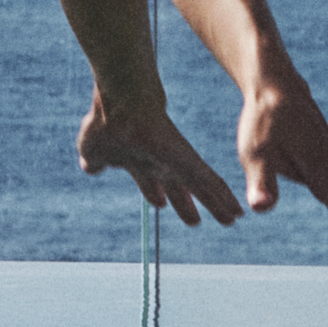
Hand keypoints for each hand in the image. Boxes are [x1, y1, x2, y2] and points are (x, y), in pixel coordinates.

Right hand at [74, 84, 242, 226]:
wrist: (121, 104)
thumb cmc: (105, 122)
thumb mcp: (92, 148)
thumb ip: (96, 160)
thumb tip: (91, 167)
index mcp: (136, 161)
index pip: (148, 180)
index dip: (154, 193)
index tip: (160, 203)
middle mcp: (159, 161)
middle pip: (176, 187)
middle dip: (185, 205)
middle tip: (195, 222)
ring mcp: (175, 160)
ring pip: (201, 187)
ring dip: (216, 205)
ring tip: (232, 219)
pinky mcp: (189, 161)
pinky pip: (211, 184)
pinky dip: (223, 199)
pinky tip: (236, 211)